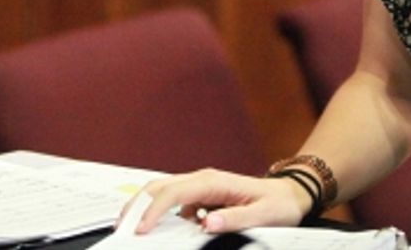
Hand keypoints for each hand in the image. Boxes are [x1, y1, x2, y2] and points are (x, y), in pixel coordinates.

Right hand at [127, 169, 310, 234]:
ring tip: (132, 228)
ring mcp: (199, 187)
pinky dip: (159, 215)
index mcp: (213, 181)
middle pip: (159, 187)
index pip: (174, 193)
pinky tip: (158, 231)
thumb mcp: (263, 215)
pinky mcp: (200, 197)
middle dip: (137, 205)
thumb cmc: (277, 203)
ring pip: (162, 192)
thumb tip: (207, 224)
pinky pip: (173, 204)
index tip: (142, 230)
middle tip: (122, 228)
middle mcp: (202, 179)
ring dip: (144, 208)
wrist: (288, 194)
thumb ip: (235, 219)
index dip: (154, 211)